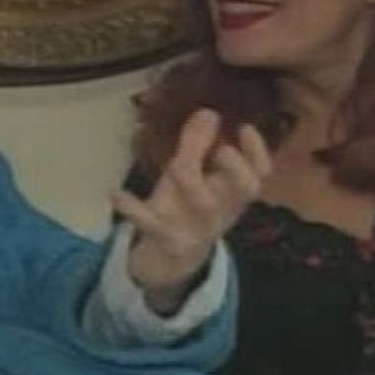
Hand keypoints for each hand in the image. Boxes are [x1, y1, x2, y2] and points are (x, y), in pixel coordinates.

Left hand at [112, 109, 270, 314]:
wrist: (170, 263)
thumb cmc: (184, 210)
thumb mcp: (190, 176)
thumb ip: (197, 146)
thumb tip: (208, 112)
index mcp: (230, 194)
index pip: (258, 174)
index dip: (258, 153)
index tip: (246, 128)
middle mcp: (221, 210)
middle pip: (243, 191)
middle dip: (237, 168)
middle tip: (223, 149)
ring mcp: (196, 227)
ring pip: (203, 206)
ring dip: (193, 182)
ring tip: (177, 165)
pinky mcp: (167, 240)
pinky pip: (152, 224)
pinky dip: (133, 209)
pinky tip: (115, 193)